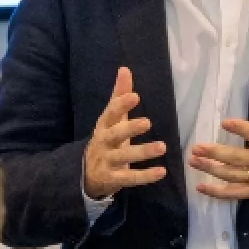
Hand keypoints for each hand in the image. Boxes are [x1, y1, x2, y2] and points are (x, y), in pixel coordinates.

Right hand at [83, 67, 167, 199]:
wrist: (86, 174)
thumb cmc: (106, 140)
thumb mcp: (111, 119)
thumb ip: (119, 96)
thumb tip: (125, 69)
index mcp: (103, 126)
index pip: (110, 113)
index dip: (121, 105)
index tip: (135, 96)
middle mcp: (103, 143)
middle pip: (115, 135)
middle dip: (130, 128)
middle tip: (148, 122)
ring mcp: (107, 162)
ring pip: (124, 157)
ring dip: (143, 152)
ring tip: (162, 147)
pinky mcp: (112, 179)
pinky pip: (129, 178)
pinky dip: (145, 176)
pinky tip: (161, 172)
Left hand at [191, 71, 248, 199]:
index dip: (241, 129)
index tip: (224, 122)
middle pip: (238, 158)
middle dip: (216, 153)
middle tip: (196, 147)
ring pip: (232, 175)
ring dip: (211, 169)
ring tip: (193, 160)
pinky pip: (234, 193)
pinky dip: (217, 192)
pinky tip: (200, 186)